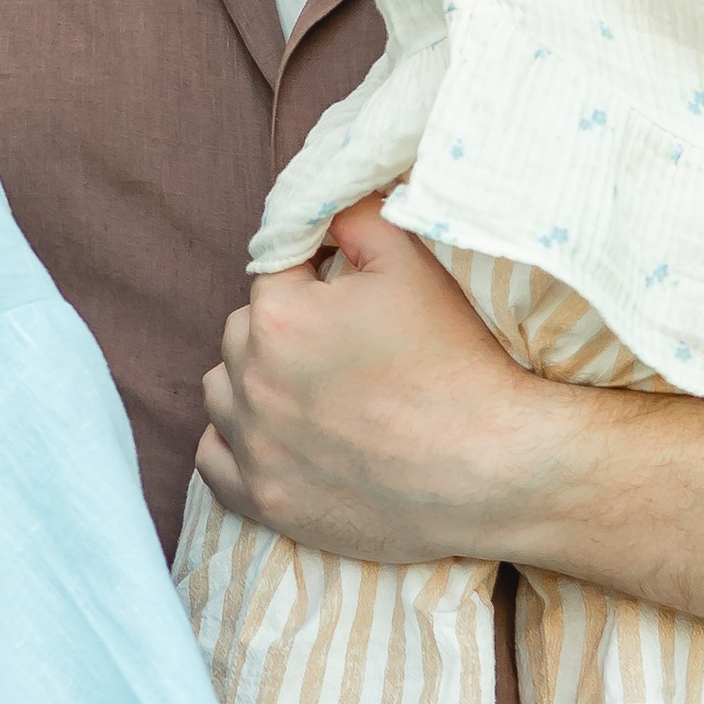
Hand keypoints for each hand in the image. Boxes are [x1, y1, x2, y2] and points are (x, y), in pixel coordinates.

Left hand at [196, 198, 541, 563]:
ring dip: (251, 382)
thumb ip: (355, 216)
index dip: (312, 275)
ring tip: (306, 390)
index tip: (347, 296)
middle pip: (243, 332)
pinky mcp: (265, 501)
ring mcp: (254, 448)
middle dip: (280, 329)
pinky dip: (234, 443)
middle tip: (338, 347)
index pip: (274, 272)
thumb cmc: (453, 362)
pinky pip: (213, 460)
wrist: (489, 467)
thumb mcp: (410, 263)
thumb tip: (326, 202)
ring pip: (221, 392)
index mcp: (278, 318)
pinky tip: (272, 436)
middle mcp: (251, 381)